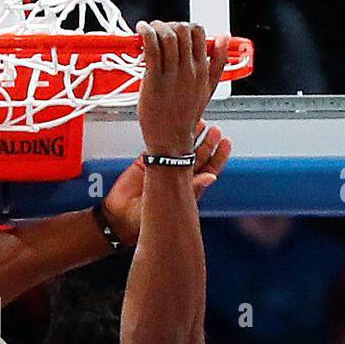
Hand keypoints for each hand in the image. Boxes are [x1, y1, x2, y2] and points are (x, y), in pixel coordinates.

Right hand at [102, 122, 232, 245]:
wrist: (119, 218)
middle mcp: (176, 176)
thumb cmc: (144, 219)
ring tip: (200, 123)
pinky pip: (158, 145)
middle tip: (215, 131)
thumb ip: (192, 190)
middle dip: (207, 142)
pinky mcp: (146, 162)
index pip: (207, 169)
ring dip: (191, 136)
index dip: (218, 156)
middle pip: (197, 155)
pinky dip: (165, 136)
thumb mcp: (173, 206)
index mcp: (186, 188)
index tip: (225, 143)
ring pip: (180, 148)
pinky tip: (172, 127)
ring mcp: (162, 168)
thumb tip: (212, 178)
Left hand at [136, 21, 229, 157]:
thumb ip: (217, 63)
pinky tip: (141, 32)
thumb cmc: (184, 117)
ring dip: (155, 27)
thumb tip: (224, 37)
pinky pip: (152, 49)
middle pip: (182, 30)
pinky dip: (145, 35)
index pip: (198, 33)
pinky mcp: (155, 81)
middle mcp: (189, 70)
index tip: (173, 30)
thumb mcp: (208, 89)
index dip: (184, 26)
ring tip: (147, 30)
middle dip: (168, 24)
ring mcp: (172, 75)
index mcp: (202, 69)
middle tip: (157, 30)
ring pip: (167, 36)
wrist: (171, 140)